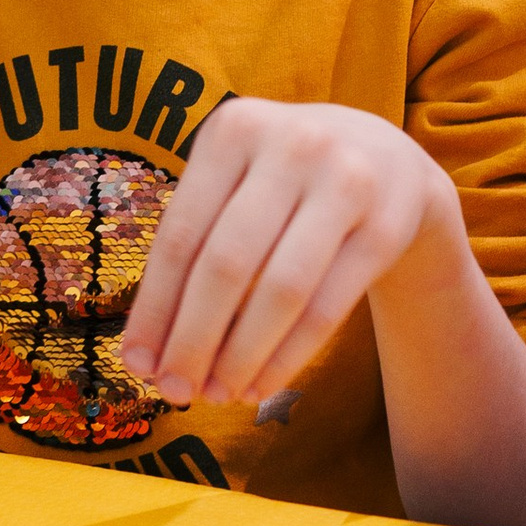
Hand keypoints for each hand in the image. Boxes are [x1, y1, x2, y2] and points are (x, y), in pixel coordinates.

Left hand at [117, 97, 452, 408]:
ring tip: (217, 394)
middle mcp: (293, 145)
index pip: (181, 235)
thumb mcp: (238, 180)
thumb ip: (194, 245)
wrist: (386, 158)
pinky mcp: (388, 225)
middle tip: (175, 392)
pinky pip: (328, 306)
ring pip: (282, 290)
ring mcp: (347, 181)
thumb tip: (148, 349)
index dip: (155, 307)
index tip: (137, 363)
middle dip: (194, 339)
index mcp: (235, 130)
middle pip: (228, 264)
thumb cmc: (283, 181)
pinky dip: (288, 356)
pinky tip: (261, 385)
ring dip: (242, 355)